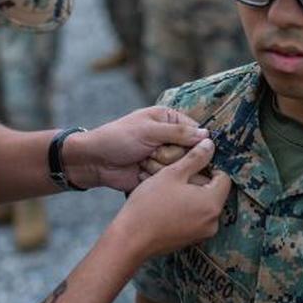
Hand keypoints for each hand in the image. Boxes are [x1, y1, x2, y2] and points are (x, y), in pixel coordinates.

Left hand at [65, 107, 208, 191]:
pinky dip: (154, 177)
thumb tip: (207, 136)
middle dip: (170, 155)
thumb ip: (178, 133)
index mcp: (171, 120)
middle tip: (150, 152)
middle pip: (192, 154)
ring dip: (159, 167)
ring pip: (182, 169)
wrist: (95, 161)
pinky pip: (170, 181)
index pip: (198, 132)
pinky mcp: (161, 176)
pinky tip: (141, 172)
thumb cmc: (118, 138)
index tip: (184, 149)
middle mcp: (172, 139)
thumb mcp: (148, 130)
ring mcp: (167, 158)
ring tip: (142, 161)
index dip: (195, 143)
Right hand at [116, 138, 231, 257]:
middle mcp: (213, 221)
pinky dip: (186, 208)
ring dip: (191, 194)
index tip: (192, 163)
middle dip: (199, 181)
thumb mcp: (172, 174)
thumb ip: (195, 158)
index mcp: (212, 203)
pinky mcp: (191, 239)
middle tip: (177, 175)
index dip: (210, 166)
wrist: (130, 239)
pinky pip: (196, 217)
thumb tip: (210, 145)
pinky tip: (167, 204)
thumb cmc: (149, 205)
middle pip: (215, 192)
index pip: (224, 178)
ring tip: (170, 190)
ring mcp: (202, 233)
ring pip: (204, 204)